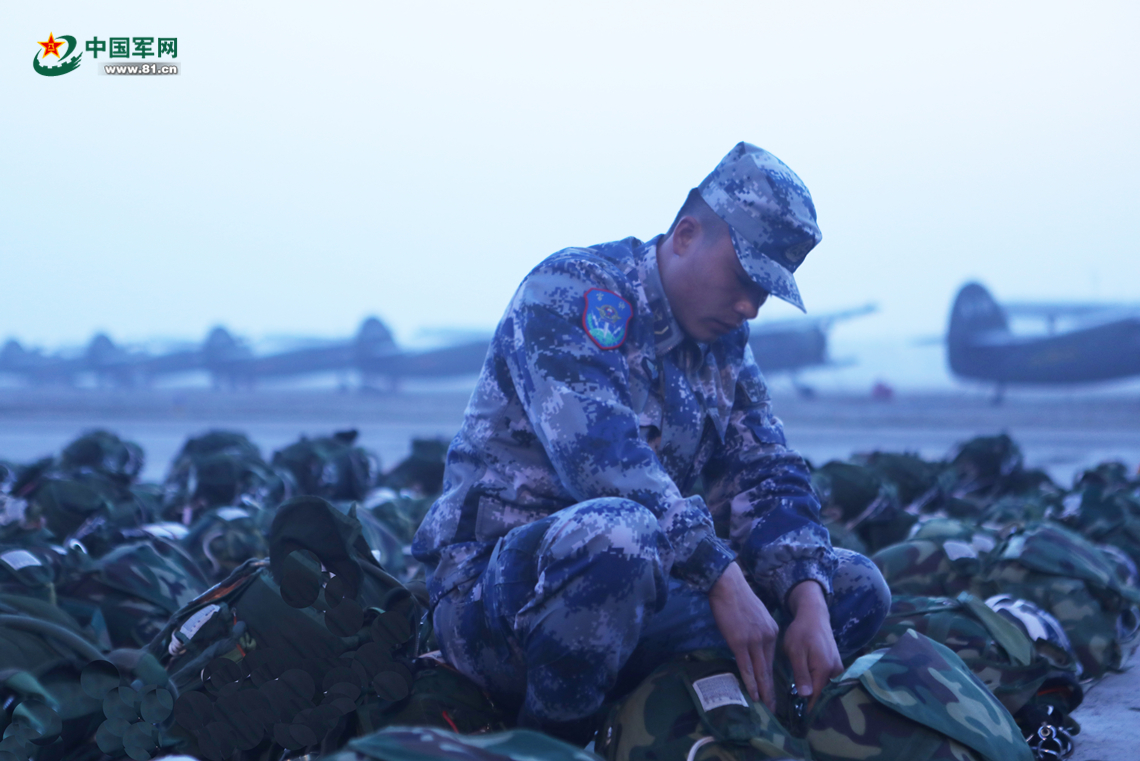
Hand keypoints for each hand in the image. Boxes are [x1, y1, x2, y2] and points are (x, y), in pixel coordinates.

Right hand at [708, 563, 779, 709]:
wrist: (728, 585)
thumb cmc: (737, 597)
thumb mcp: (756, 614)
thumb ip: (758, 630)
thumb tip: (753, 644)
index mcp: (772, 630)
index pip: (772, 659)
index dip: (771, 676)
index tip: (772, 689)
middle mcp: (767, 637)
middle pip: (769, 668)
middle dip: (771, 689)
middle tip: (774, 706)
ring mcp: (754, 640)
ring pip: (760, 671)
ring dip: (763, 691)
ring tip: (766, 706)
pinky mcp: (739, 642)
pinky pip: (746, 667)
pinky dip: (750, 682)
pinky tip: (753, 694)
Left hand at [783, 581, 842, 710]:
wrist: (814, 615)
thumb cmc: (801, 632)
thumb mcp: (795, 652)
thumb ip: (801, 674)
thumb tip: (806, 696)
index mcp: (824, 669)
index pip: (817, 696)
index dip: (808, 707)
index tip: (798, 718)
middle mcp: (835, 671)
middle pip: (823, 693)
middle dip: (812, 703)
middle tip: (797, 713)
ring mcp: (837, 667)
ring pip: (826, 687)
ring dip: (816, 695)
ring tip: (801, 704)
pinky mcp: (835, 664)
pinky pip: (827, 680)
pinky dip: (819, 685)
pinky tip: (808, 689)